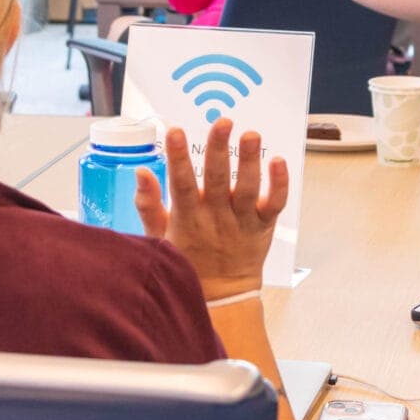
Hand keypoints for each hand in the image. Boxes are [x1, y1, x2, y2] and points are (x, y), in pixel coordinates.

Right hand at [135, 119, 289, 301]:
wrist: (221, 297)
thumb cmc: (187, 261)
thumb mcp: (158, 237)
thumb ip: (147, 204)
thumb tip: (141, 171)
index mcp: (187, 218)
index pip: (181, 184)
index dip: (177, 158)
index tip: (174, 131)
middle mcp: (216, 218)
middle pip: (218, 180)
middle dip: (219, 149)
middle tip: (222, 121)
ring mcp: (242, 222)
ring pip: (249, 189)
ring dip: (250, 161)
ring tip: (251, 134)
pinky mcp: (264, 226)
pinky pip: (275, 204)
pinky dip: (279, 183)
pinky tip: (278, 161)